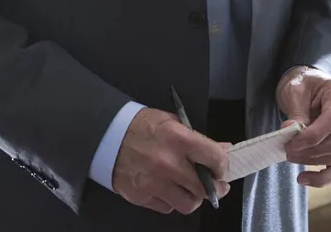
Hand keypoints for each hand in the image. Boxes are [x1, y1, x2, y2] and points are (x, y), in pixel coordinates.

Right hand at [111, 108, 230, 214]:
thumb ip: (198, 139)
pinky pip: (167, 207)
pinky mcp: (142, 197)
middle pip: (205, 188)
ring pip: (188, 204)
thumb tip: (224, 149)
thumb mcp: (172, 122)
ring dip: (193, 197)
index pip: (215, 158)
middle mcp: (168, 164)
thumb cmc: (142, 126)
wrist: (106, 136)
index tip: (222, 168)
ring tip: (191, 189)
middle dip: (216, 188)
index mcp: (178, 139)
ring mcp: (154, 183)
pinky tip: (168, 188)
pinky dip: (171, 200)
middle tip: (217, 185)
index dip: (224, 166)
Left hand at [276, 66, 330, 186]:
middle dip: (312, 150)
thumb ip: (296, 111)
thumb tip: (289, 131)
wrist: (308, 84)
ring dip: (315, 161)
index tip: (291, 142)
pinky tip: (303, 178)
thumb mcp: (295, 89)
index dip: (313, 135)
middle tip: (288, 150)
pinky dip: (323, 178)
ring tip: (292, 156)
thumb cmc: (302, 84)